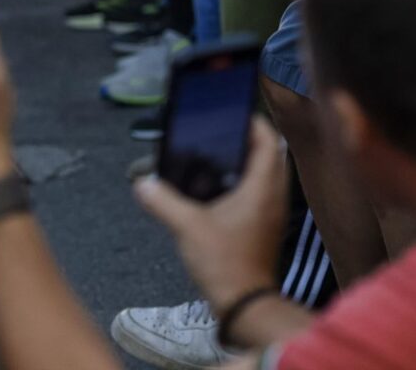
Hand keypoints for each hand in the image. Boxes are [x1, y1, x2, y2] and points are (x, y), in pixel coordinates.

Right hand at [135, 117, 286, 312]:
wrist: (244, 304)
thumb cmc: (224, 263)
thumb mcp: (187, 226)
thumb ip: (162, 200)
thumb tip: (142, 183)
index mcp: (262, 189)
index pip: (269, 142)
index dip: (253, 122)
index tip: (233, 112)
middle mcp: (272, 198)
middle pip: (270, 155)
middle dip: (248, 139)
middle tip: (220, 132)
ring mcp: (270, 214)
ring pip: (265, 175)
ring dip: (247, 161)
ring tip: (216, 156)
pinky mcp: (264, 228)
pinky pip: (259, 193)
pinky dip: (243, 183)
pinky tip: (215, 189)